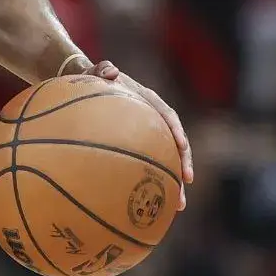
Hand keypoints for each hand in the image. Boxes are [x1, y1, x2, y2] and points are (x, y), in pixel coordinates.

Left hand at [71, 58, 194, 208]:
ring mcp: (147, 136)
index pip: (167, 115)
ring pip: (165, 160)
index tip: (182, 146)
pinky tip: (149, 206)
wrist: (88, 84)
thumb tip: (110, 72)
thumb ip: (102, 69)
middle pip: (174, 144)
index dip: (176, 131)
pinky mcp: (138, 147)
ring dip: (173, 182)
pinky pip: (147, 166)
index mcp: (148, 101)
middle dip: (183, 164)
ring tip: (178, 206)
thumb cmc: (93, 78)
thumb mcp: (96, 71)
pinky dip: (150, 183)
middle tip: (187, 183)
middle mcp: (153, 120)